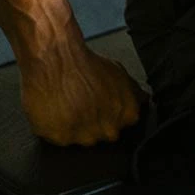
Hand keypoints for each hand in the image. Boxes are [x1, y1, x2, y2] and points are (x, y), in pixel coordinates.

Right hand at [19, 39, 147, 146]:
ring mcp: (85, 136)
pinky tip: (50, 110)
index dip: (104, 116)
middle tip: (76, 104)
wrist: (56, 55)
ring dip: (70, 126)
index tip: (94, 107)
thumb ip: (134, 91)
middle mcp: (109, 130)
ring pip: (78, 139)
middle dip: (89, 123)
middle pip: (99, 135)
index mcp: (127, 117)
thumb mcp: (119, 74)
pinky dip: (51, 126)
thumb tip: (144, 99)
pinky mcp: (62, 137)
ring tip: (62, 104)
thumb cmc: (86, 62)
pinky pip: (56, 138)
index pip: (119, 127)